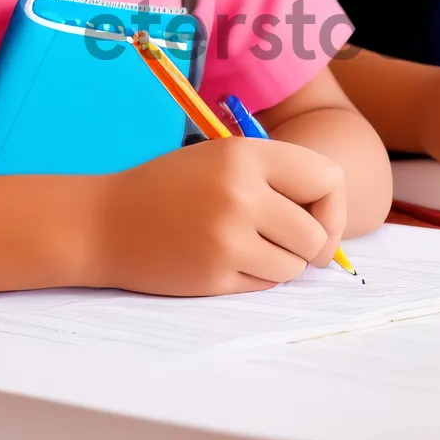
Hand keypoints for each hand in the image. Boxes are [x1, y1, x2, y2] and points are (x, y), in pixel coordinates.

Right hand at [86, 136, 346, 295]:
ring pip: (294, 266)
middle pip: (316, 234)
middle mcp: (241, 193)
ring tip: (251, 246)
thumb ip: (277, 179)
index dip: (332, 205)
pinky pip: (264, 285)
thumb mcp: (225, 159)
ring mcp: (227, 237)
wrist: (106, 221)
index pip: (327, 179)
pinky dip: (256, 277)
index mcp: (247, 154)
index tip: (318, 218)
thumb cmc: (173, 186)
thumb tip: (333, 224)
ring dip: (283, 264)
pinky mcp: (214, 274)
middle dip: (313, 245)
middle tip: (294, 245)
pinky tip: (227, 259)